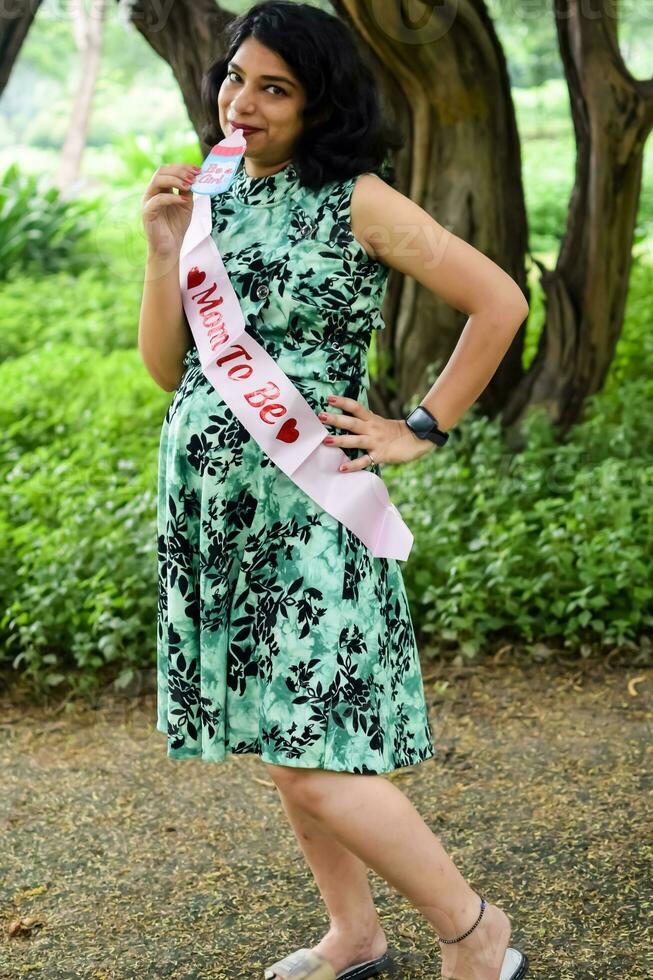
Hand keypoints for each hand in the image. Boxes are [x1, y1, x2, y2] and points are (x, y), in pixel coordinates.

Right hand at [141, 163, 201, 257]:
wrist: (169, 249)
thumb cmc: (176, 228)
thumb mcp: (186, 206)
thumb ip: (187, 192)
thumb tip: (195, 177)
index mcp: (160, 190)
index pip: (168, 170)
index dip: (182, 167)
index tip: (198, 170)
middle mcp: (152, 193)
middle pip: (161, 171)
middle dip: (179, 171)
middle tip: (194, 176)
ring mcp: (148, 202)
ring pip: (157, 181)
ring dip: (175, 180)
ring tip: (189, 185)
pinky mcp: (147, 213)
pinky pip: (158, 200)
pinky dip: (172, 197)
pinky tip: (184, 200)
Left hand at [318, 394, 437, 471]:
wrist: (417, 439)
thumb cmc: (397, 431)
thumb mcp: (380, 422)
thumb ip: (367, 419)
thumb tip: (352, 414)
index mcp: (372, 419)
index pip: (356, 407)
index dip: (343, 402)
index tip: (329, 398)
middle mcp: (372, 429)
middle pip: (351, 422)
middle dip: (336, 419)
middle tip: (320, 416)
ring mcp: (375, 442)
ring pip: (354, 440)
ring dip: (339, 440)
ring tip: (325, 440)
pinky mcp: (379, 455)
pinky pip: (364, 461)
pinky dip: (353, 465)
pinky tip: (341, 467)